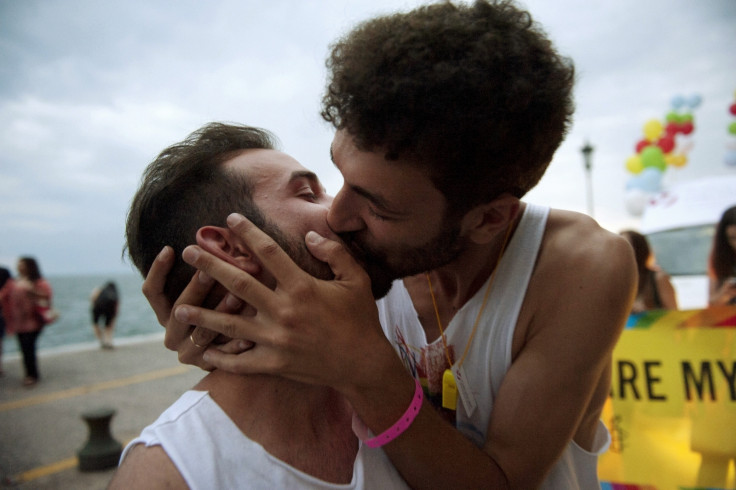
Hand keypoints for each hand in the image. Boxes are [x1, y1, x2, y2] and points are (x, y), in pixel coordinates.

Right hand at [141, 246, 250, 369]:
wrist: (235, 352)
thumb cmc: (222, 307)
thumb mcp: (210, 289)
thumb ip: (209, 270)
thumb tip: (221, 241)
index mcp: (165, 314)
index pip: (151, 292)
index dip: (158, 271)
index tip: (170, 248)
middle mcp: (172, 335)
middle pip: (178, 310)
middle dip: (195, 288)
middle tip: (210, 270)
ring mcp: (188, 353)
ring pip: (201, 332)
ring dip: (219, 313)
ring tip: (238, 297)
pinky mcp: (208, 366)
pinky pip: (222, 356)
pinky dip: (236, 343)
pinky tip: (250, 335)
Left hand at [174, 213, 395, 392]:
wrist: (364, 364)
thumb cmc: (361, 319)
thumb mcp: (356, 279)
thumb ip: (334, 253)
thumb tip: (309, 236)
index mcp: (302, 287)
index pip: (268, 252)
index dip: (247, 232)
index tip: (230, 219)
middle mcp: (284, 312)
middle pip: (238, 284)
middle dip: (211, 266)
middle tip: (189, 252)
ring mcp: (276, 340)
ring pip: (230, 325)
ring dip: (202, 316)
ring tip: (177, 310)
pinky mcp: (275, 364)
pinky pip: (240, 362)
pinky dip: (220, 359)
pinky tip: (203, 352)